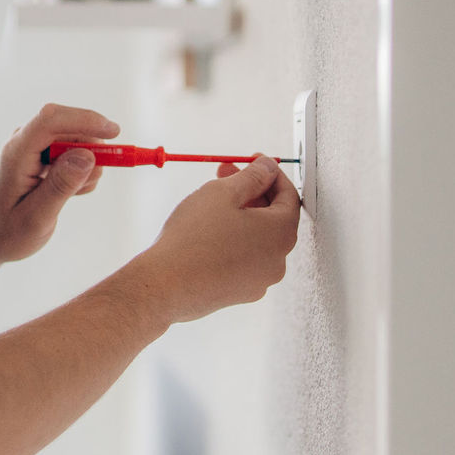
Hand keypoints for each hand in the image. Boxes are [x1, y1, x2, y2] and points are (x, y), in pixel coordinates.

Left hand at [0, 103, 118, 265]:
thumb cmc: (5, 232)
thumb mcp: (36, 218)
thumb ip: (60, 186)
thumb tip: (88, 156)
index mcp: (16, 153)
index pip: (52, 120)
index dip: (85, 120)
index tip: (114, 133)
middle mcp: (23, 143)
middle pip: (68, 127)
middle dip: (92, 148)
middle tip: (97, 179)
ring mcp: (31, 148)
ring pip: (73, 141)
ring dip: (86, 164)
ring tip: (75, 194)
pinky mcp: (39, 156)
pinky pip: (70, 152)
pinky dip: (79, 171)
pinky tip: (70, 193)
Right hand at [135, 155, 300, 322]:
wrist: (165, 286)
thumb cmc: (193, 238)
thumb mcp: (223, 193)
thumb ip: (253, 176)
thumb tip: (269, 167)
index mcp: (281, 233)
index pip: (289, 196)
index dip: (271, 173)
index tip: (255, 162)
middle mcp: (278, 260)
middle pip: (272, 217)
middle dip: (252, 192)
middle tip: (226, 175)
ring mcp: (260, 280)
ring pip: (257, 239)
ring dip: (241, 216)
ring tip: (212, 203)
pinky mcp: (241, 293)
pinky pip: (244, 259)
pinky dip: (233, 241)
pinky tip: (209, 234)